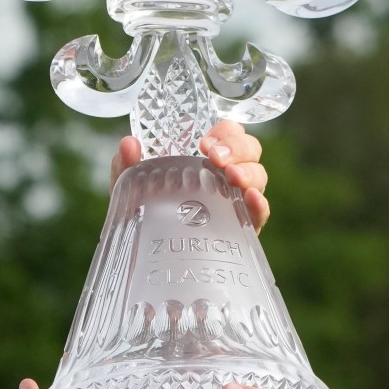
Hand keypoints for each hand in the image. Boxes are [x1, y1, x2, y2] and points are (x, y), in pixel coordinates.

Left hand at [112, 118, 271, 230]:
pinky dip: (260, 204)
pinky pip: (260, 214)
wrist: (149, 257)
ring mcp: (237, 202)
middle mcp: (226, 177)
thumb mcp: (132, 189)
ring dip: (249, 171)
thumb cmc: (147, 215)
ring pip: (259, 177)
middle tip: (215, 157)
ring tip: (232, 176)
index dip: (225, 131)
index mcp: (206, 160)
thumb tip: (129, 144)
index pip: (229, 133)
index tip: (205, 142)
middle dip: (237, 147)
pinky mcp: (243, 230)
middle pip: (250, 150)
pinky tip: (250, 199)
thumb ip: (127, 165)